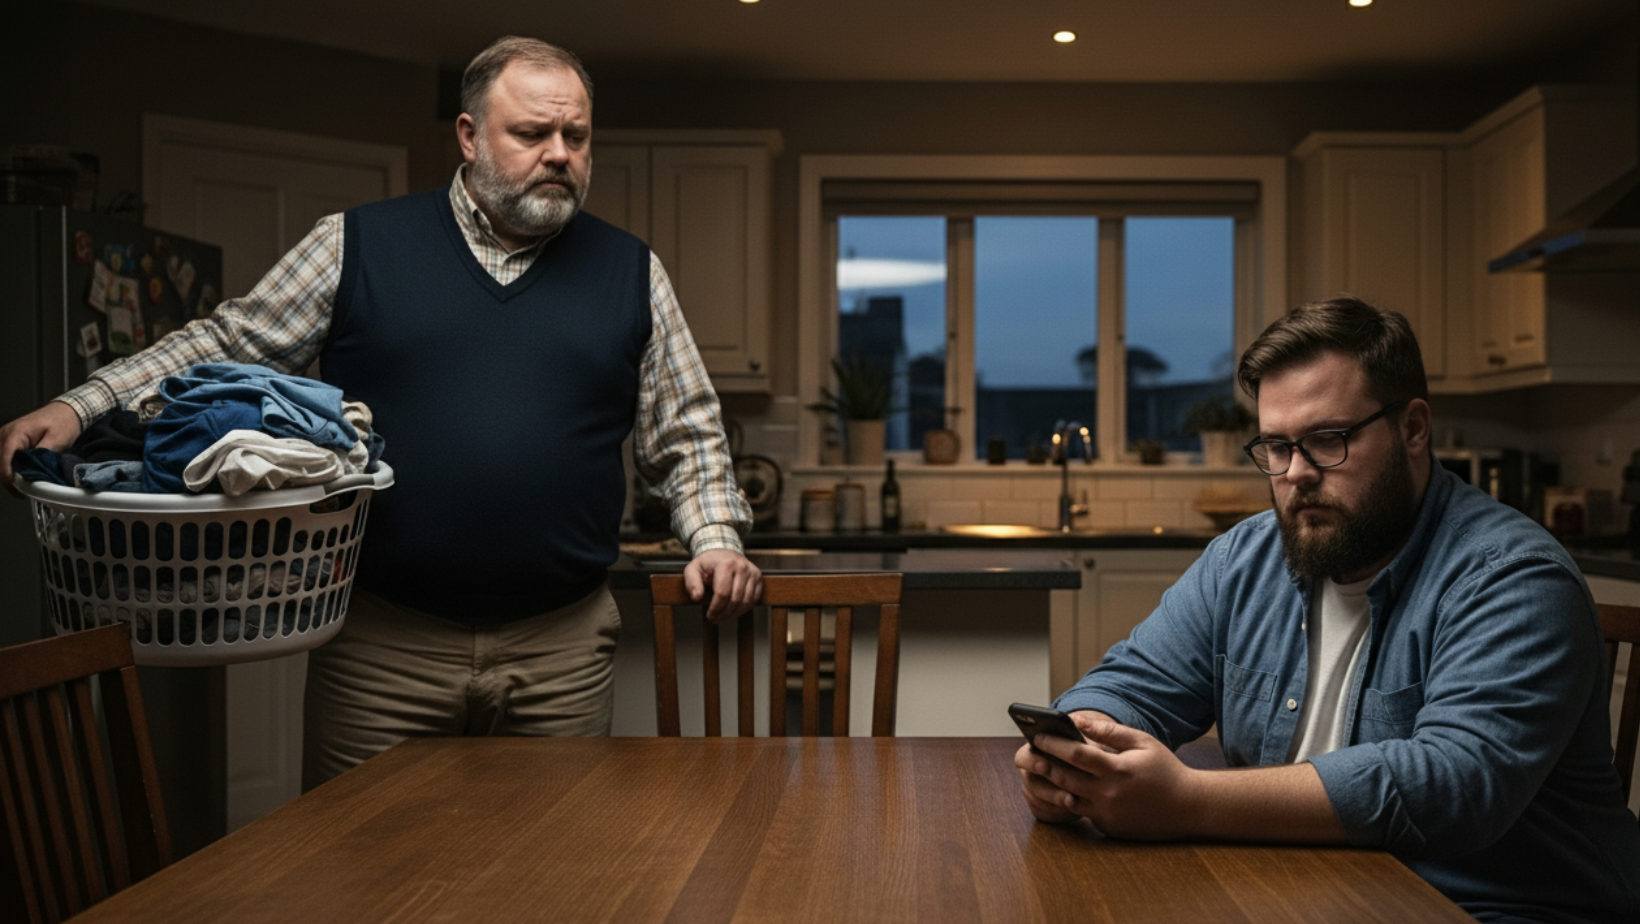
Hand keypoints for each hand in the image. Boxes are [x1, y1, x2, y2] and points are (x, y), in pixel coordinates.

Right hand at [0, 402, 83, 497]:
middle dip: (6, 478)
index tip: (17, 489)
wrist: (64, 411)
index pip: (4, 458)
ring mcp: (4, 437)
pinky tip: (19, 476)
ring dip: (6, 473)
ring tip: (22, 485)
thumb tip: (33, 472)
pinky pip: (2, 457)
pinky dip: (8, 467)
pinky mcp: (8, 441)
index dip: (7, 476)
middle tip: (22, 491)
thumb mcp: (57, 440)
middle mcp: (5, 434)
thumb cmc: (62, 422)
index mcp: (15, 433)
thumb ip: (41, 456)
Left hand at [683, 549, 762, 622]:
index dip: (716, 608)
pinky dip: (744, 609)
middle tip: (715, 619)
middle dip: (724, 613)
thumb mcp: (693, 569)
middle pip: (735, 599)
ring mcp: (752, 572)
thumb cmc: (708, 563)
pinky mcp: (758, 577)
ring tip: (723, 617)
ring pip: (746, 602)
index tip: (709, 616)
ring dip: (734, 614)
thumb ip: (692, 583)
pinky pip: (754, 599)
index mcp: (725, 564)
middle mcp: (742, 566)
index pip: (722, 593)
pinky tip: (734, 611)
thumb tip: (697, 597)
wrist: (723, 553)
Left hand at [1014, 711, 1198, 839]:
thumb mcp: (1142, 742)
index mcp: (1117, 770)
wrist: (1189, 808)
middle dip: (1043, 764)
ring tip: (1037, 771)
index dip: (1053, 744)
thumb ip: (1110, 732)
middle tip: (1027, 753)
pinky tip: (1061, 789)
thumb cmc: (1165, 770)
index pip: (1075, 754)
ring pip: (1068, 798)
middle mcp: (1109, 795)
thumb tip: (1080, 721)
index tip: (1037, 735)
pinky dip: (1072, 800)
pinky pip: (1083, 812)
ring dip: (1051, 785)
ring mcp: (1108, 815)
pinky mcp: (1109, 828)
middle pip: (1064, 778)